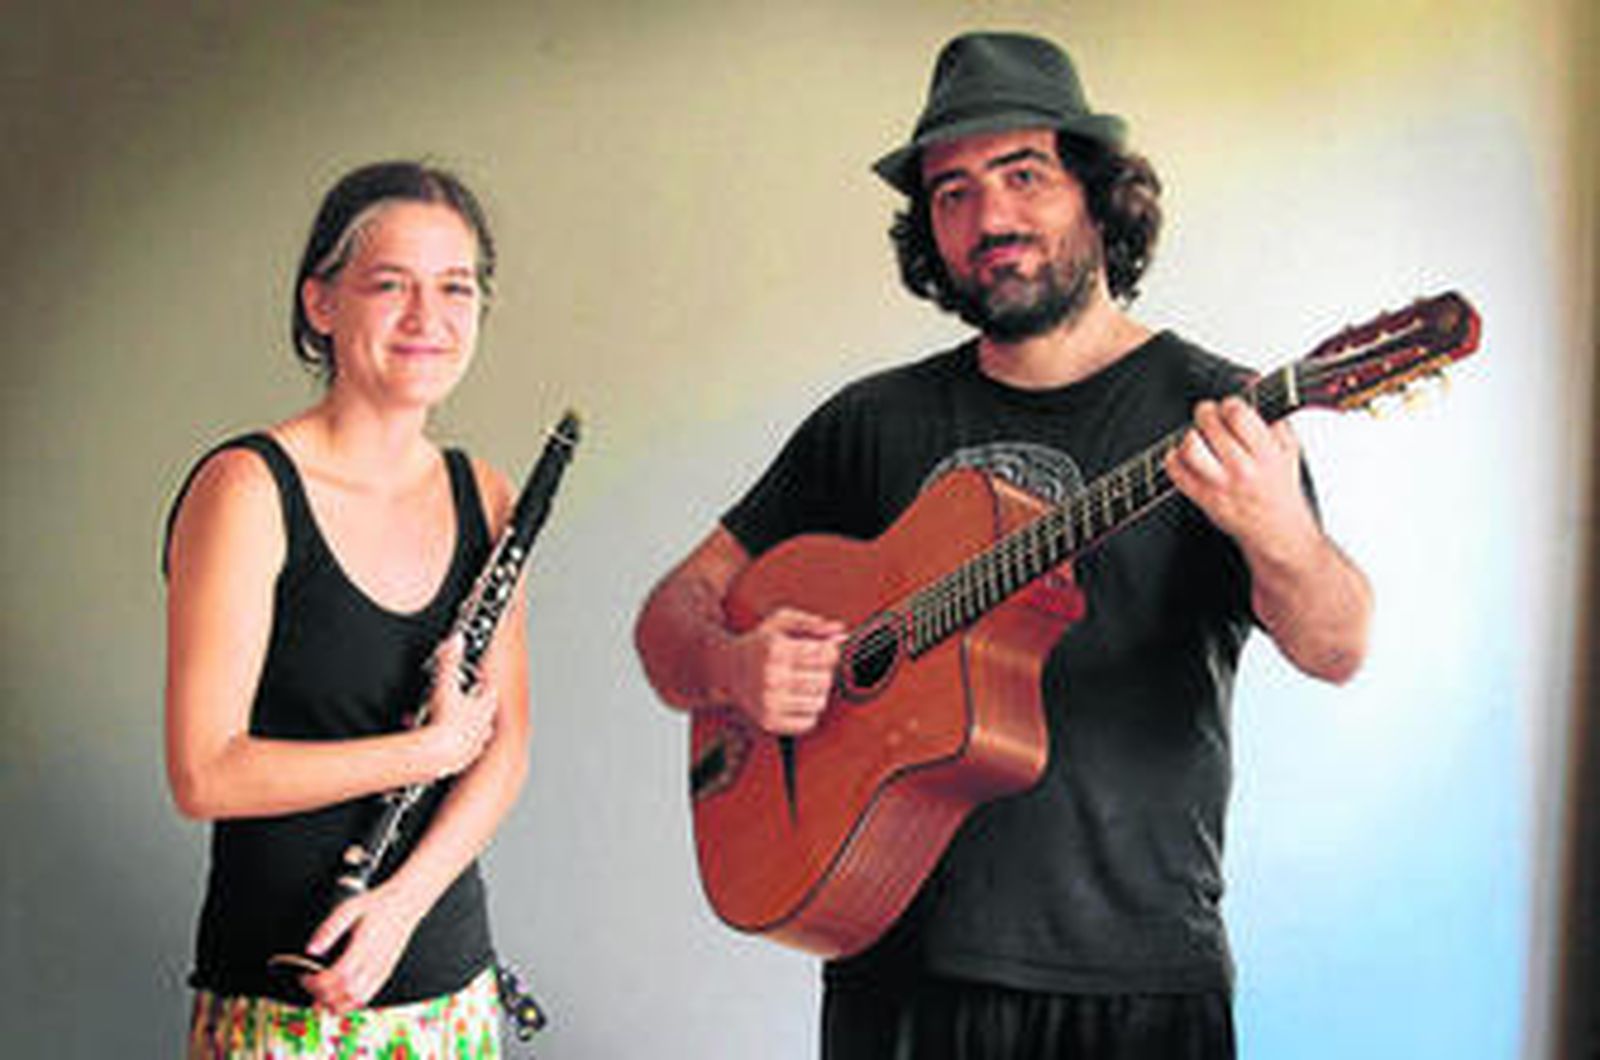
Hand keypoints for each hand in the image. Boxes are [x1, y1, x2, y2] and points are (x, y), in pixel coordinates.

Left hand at [299, 884, 424, 1014]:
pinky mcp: (386, 972)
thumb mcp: (349, 908)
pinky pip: (368, 996)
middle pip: (346, 991)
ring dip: (337, 1005)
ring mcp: (382, 968)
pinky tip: (340, 999)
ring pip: (358, 999)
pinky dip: (351, 1003)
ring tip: (321, 1000)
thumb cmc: (378, 904)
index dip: (318, 982)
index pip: (338, 975)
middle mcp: (374, 961)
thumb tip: (311, 949)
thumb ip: (329, 929)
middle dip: (324, 996)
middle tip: (310, 987)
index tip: (305, 977)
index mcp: (364, 945)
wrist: (406, 903)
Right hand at [421, 634, 496, 777]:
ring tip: (441, 721)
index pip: (489, 688)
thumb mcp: (444, 684)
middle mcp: (485, 724)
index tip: (474, 678)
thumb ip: (449, 660)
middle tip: (455, 699)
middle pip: (482, 709)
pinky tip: (435, 741)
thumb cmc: (444, 723)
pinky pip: (460, 747)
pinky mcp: (466, 756)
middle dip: (469, 703)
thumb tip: (456, 640)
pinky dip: (450, 742)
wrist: (439, 755)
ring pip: (473, 729)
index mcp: (484, 706)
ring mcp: (477, 741)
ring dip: (459, 724)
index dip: (481, 682)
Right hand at [716, 608, 845, 734]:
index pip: (825, 655)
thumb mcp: (782, 622)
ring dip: (817, 692)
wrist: (730, 669)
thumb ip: (812, 623)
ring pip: (820, 702)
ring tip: (803, 682)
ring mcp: (769, 702)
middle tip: (811, 666)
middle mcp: (771, 677)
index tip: (824, 649)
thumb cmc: (761, 644)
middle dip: (824, 671)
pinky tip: (797, 698)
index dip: (831, 651)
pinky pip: (809, 722)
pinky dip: (809, 711)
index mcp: (775, 649)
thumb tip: (841, 632)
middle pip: (825, 679)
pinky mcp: (770, 722)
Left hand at [1165, 396, 1319, 563]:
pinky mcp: (1203, 498)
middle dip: (1206, 413)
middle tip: (1209, 417)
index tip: (1230, 409)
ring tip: (1198, 436)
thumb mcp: (1288, 447)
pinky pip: (1175, 471)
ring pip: (1190, 447)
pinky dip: (1173, 457)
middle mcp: (1242, 469)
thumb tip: (1251, 382)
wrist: (1277, 532)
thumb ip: (1272, 414)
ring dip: (1190, 435)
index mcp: (1266, 453)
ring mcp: (1220, 485)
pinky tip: (1185, 455)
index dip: (1229, 404)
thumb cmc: (1280, 486)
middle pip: (1209, 425)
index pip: (1237, 413)